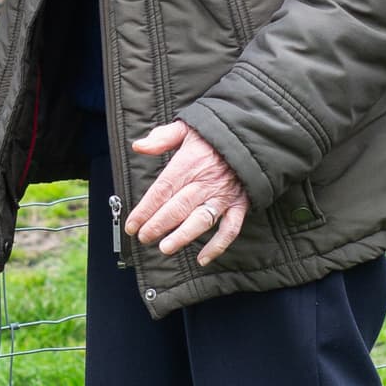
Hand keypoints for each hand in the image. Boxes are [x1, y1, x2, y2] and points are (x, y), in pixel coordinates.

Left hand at [123, 119, 249, 261]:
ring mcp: (223, 195)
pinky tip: (202, 258)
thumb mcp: (187, 127)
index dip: (145, 209)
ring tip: (166, 248)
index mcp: (189, 162)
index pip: (162, 189)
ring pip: (201, 220)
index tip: (132, 224)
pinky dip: (218, 245)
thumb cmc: (216, 134)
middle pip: (177, 207)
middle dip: (157, 225)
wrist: (253, 135)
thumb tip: (138, 146)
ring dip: (182, 236)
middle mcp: (205, 181)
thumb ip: (162, 137)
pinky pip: (230, 229)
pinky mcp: (240, 205)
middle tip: (143, 238)